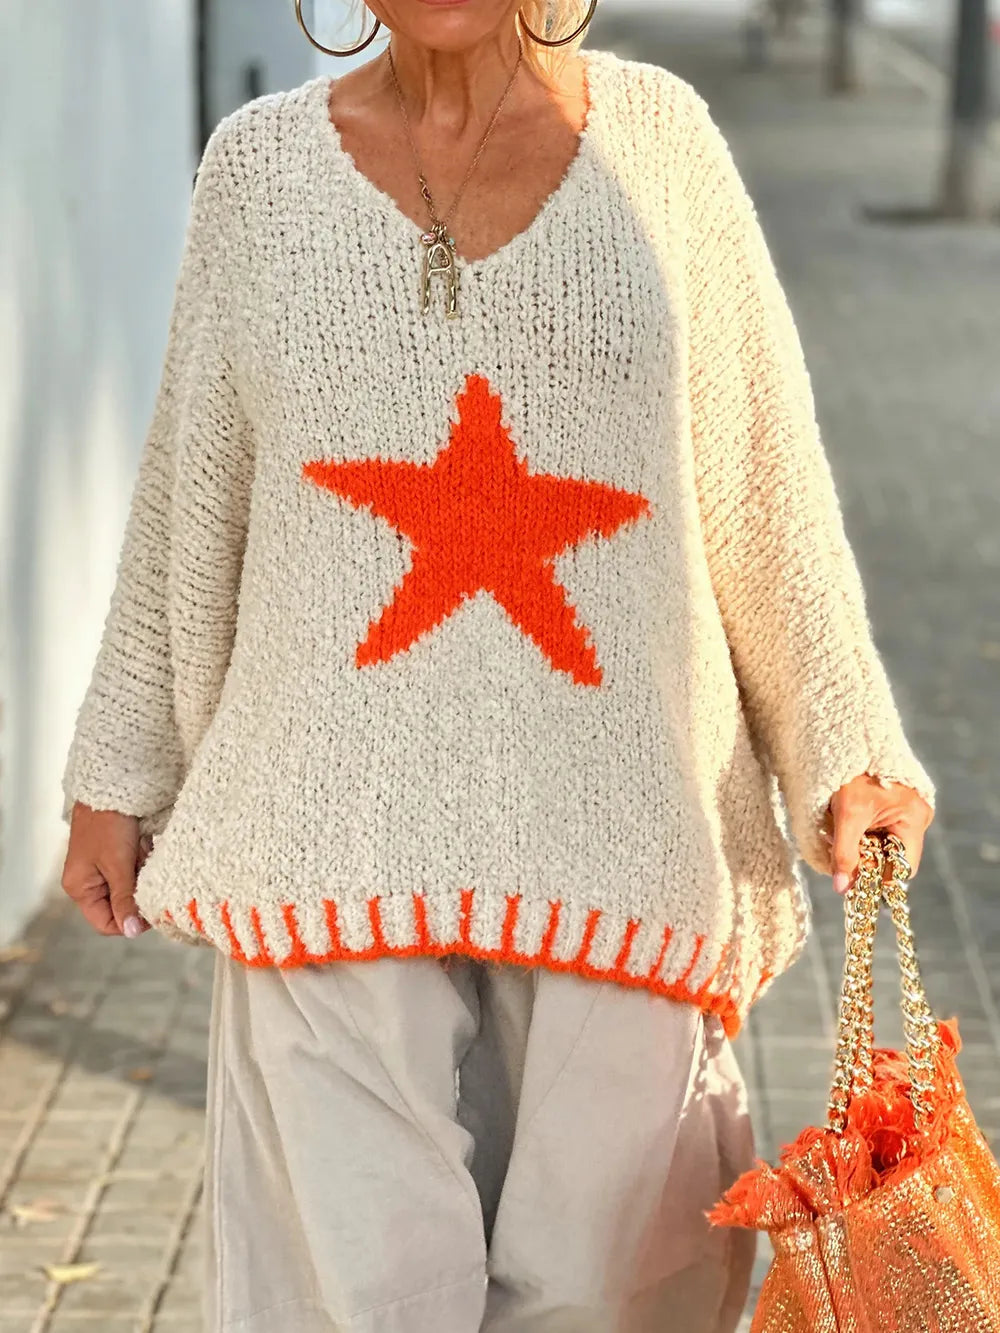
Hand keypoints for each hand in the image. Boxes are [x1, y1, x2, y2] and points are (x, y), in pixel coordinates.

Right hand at [61, 804, 153, 936]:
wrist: (110, 786)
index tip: (151, 907)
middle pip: (120, 905)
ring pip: (130, 887)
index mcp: (80, 889)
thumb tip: (132, 932)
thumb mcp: (118, 865)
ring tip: (140, 850)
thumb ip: (125, 899)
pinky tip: (142, 844)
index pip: (107, 923)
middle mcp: (88, 882)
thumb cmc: (108, 824)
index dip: (130, 920)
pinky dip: (142, 860)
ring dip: (141, 873)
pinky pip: (134, 869)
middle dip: (137, 891)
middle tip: (144, 869)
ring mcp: (101, 869)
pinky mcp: (115, 855)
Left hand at [823, 775, 932, 895]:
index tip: (851, 880)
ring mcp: (904, 811)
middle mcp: (915, 817)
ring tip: (832, 832)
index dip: (877, 877)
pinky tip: (838, 824)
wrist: (848, 739)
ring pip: (879, 845)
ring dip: (856, 846)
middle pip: (890, 857)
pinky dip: (856, 833)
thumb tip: (842, 889)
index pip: (902, 867)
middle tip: (835, 852)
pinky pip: (875, 831)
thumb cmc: (852, 772)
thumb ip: (844, 853)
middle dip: (862, 859)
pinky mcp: (889, 806)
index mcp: (914, 818)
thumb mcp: (846, 814)